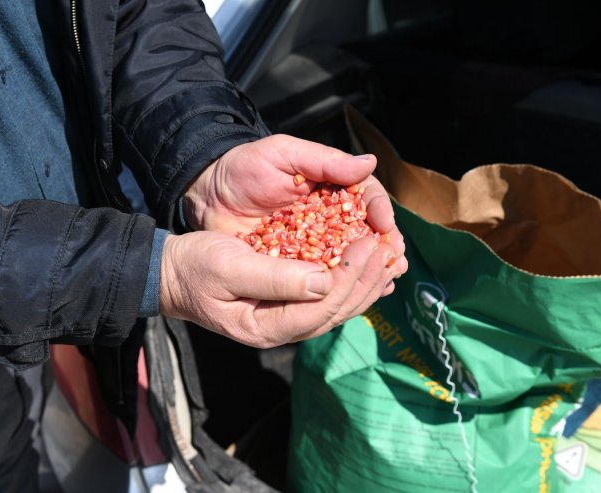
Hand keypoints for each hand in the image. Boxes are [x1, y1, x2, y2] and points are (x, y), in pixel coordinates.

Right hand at [159, 230, 400, 346]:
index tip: (369, 243)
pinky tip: (373, 271)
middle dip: (367, 279)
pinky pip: (327, 299)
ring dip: (367, 284)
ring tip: (393, 258)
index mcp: (265, 326)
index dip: (349, 277)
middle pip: (336, 310)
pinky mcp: (286, 307)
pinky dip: (353, 283)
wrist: (172, 273)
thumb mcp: (228, 267)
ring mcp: (285, 322)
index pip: (320, 307)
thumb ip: (275, 278)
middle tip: (390, 247)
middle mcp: (280, 330)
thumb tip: (324, 280)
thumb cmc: (195, 267)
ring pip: (337, 308)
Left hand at [182, 135, 406, 275]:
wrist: (206, 193)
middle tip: (394, 260)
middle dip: (382, 247)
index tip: (385, 228)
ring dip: (369, 270)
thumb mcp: (282, 154)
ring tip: (386, 280)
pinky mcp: (294, 265)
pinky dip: (342, 287)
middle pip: (364, 232)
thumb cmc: (244, 166)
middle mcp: (327, 217)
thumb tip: (369, 163)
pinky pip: (322, 278)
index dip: (380, 212)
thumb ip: (323, 161)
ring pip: (348, 258)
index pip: (366, 198)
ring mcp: (312, 243)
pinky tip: (358, 296)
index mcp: (331, 187)